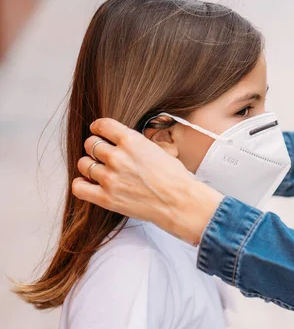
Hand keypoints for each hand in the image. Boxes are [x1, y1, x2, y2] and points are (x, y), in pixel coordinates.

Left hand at [72, 118, 223, 243]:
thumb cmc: (175, 178)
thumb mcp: (158, 150)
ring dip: (90, 166)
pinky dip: (82, 184)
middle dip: (95, 147)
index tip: (99, 132)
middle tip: (102, 155)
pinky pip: (79, 186)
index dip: (99, 128)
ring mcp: (110, 178)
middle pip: (90, 144)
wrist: (180, 202)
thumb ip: (136, 145)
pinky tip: (90, 184)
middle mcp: (117, 157)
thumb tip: (121, 143)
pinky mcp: (106, 198)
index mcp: (131, 141)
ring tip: (99, 171)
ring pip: (83, 164)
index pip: (102, 125)